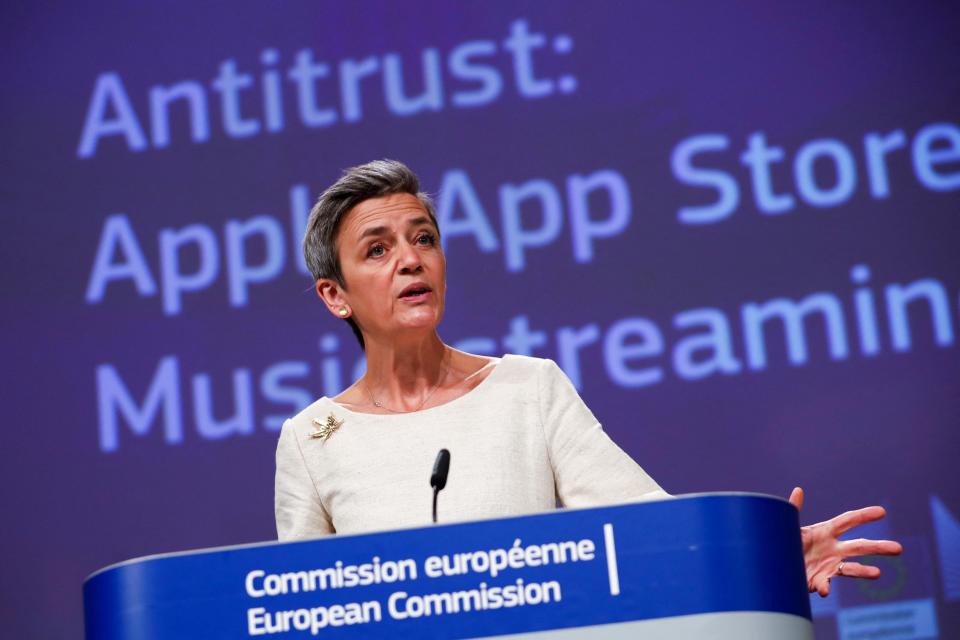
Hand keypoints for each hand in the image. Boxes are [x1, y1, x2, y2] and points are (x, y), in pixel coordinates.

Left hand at [788, 487, 902, 596]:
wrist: (777, 564)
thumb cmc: (785, 541)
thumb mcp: (788, 525)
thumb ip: (793, 509)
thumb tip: (799, 490)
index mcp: (825, 531)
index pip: (848, 521)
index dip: (863, 516)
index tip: (882, 511)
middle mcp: (832, 549)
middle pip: (859, 546)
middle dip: (879, 547)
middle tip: (899, 548)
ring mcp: (829, 566)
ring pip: (851, 569)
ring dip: (863, 571)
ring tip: (877, 573)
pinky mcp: (819, 581)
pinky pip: (825, 585)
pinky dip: (825, 587)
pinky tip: (825, 590)